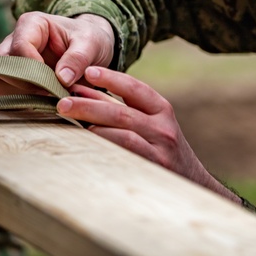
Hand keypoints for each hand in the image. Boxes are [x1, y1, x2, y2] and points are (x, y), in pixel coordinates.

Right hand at [0, 12, 115, 94]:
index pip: (19, 48)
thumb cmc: (88, 40)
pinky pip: (2, 95)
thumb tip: (62, 78)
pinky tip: (41, 102)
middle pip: (0, 67)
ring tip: (47, 97)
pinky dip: (18, 103)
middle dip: (24, 84)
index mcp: (31, 24)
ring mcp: (9, 61)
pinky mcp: (11, 80)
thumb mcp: (91, 43)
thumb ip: (78, 58)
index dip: (34, 69)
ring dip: (18, 95)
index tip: (55, 82)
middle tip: (51, 92)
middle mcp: (14, 41)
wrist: (90, 48)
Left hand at [60, 67, 239, 203]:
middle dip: (89, 102)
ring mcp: (160, 149)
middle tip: (63, 100)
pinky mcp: (154, 168)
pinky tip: (87, 139)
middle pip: (121, 110)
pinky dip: (105, 142)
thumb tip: (82, 95)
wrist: (192, 184)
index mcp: (162, 110)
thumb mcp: (151, 126)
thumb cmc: (162, 150)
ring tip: (68, 116)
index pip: (135, 88)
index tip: (87, 71)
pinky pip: (125, 151)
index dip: (111, 78)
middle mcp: (163, 127)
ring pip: (122, 130)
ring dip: (92, 121)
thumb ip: (122, 110)